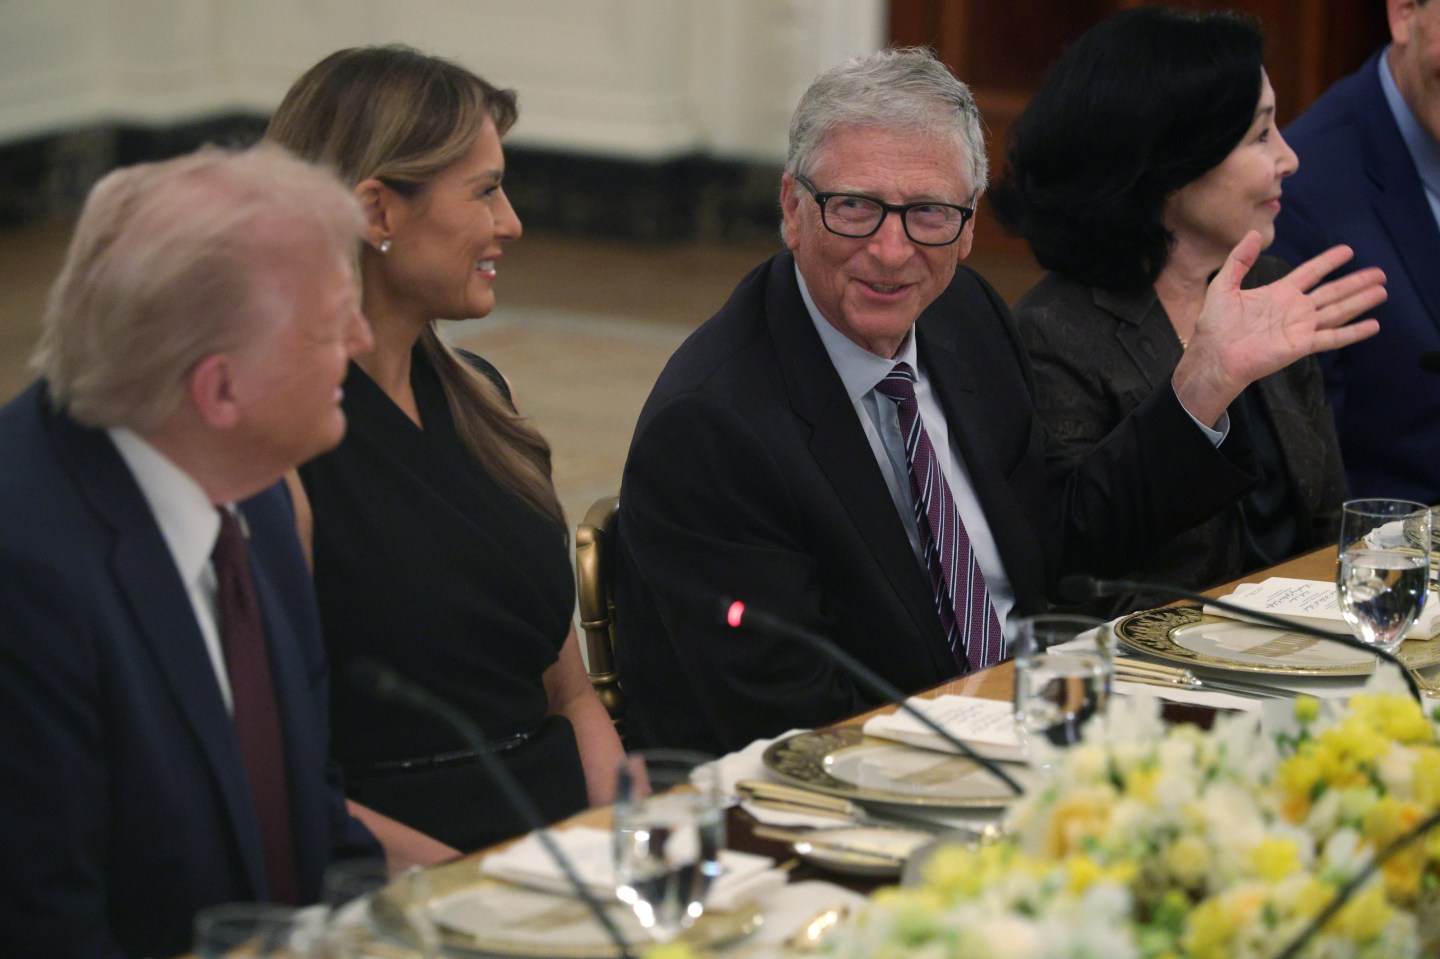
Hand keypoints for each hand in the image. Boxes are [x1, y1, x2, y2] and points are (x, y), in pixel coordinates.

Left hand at [1173, 231, 1384, 426]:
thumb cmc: (1215, 325)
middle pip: (1331, 291)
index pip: (1310, 273)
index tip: (1347, 251)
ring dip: (1360, 301)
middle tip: (1379, 272)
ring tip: (1382, 291)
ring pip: (1337, 311)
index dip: (1328, 262)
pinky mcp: (1301, 345)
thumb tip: (1254, 234)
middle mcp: (1294, 309)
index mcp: (1278, 293)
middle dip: (1355, 282)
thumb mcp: (1224, 286)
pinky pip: (1333, 337)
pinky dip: (1353, 332)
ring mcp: (1300, 327)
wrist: (1214, 356)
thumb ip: (1239, 260)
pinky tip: (1373, 325)